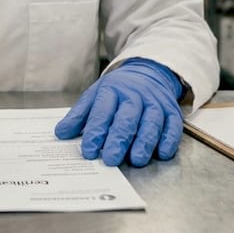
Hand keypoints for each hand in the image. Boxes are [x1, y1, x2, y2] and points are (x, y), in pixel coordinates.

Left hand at [54, 58, 184, 166]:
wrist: (149, 72)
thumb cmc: (118, 90)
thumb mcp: (95, 95)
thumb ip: (79, 116)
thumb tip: (61, 133)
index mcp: (112, 91)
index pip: (102, 112)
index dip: (95, 132)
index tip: (88, 151)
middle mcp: (135, 96)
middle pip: (127, 118)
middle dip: (119, 139)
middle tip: (111, 159)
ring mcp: (155, 103)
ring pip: (151, 123)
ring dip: (144, 142)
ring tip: (136, 160)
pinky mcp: (172, 111)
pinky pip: (173, 126)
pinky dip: (169, 140)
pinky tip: (162, 153)